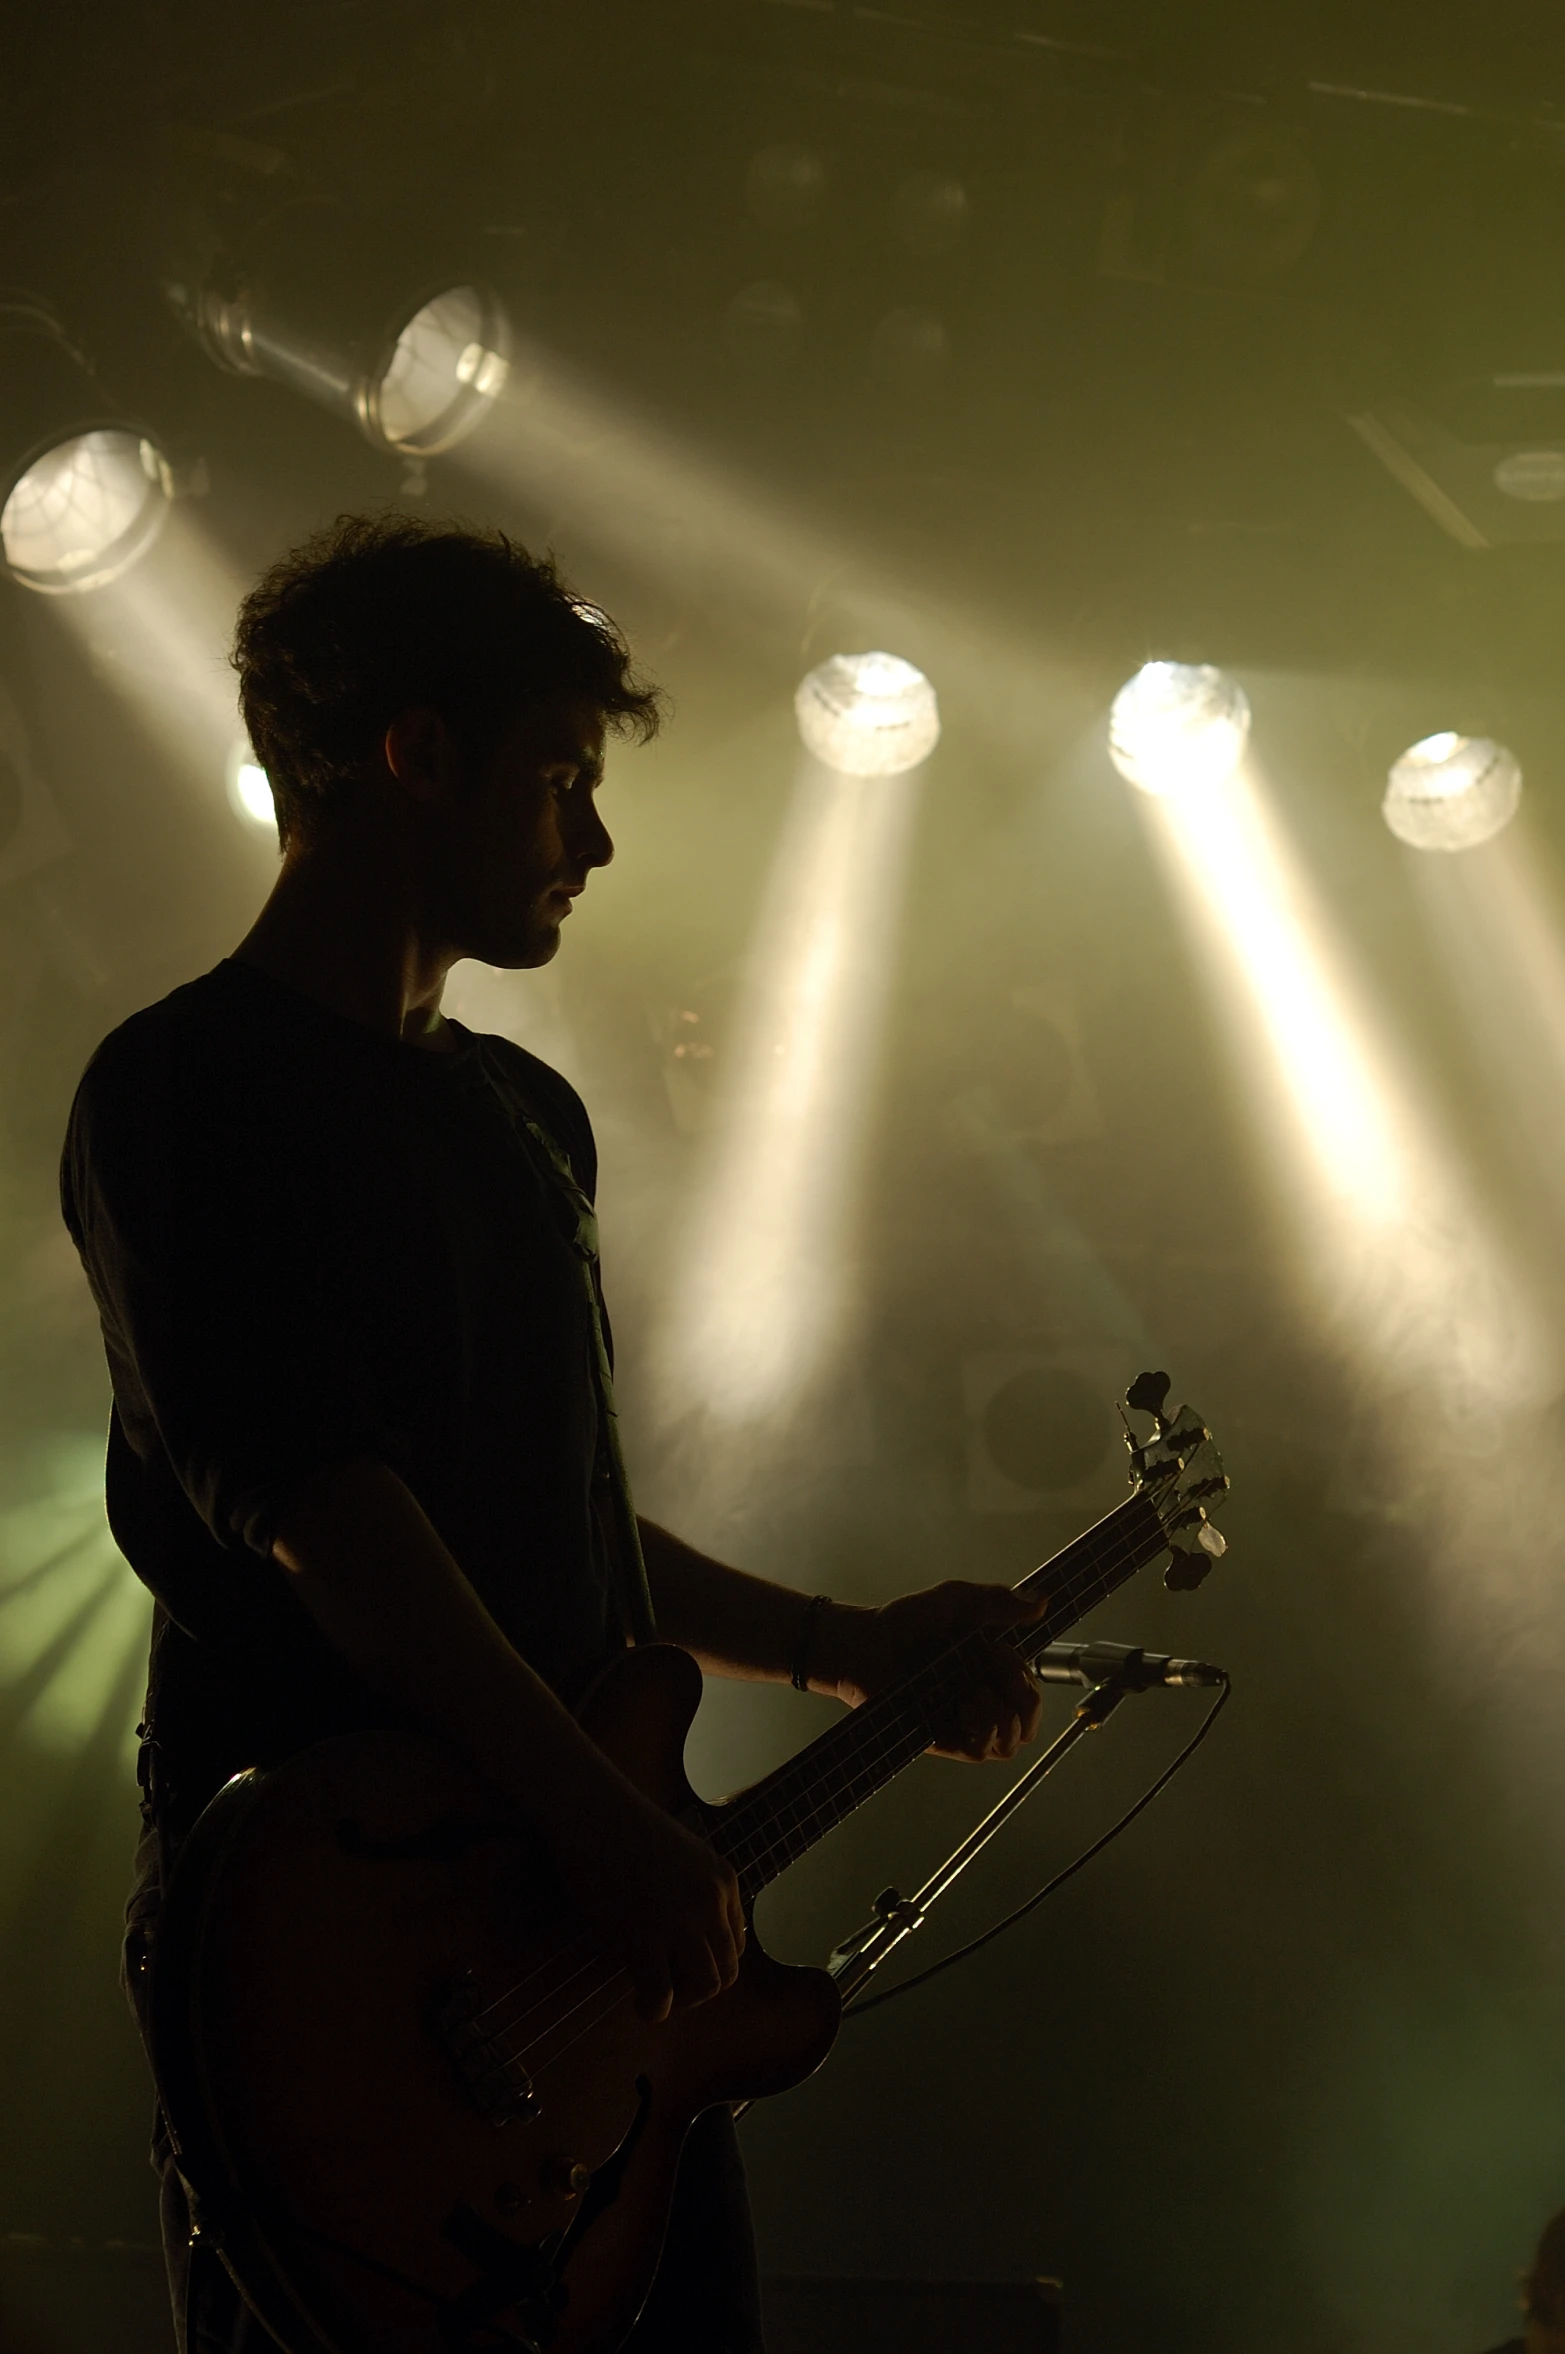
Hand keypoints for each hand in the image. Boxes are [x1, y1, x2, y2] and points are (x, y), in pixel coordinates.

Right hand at [562, 1775, 745, 2023]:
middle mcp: (712, 1901)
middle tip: (670, 1987)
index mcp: (724, 1880)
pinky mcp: (645, 1935)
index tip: (680, 1964)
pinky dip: (654, 2010)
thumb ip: (694, 1892)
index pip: (737, 1945)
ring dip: (682, 2001)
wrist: (594, 1810)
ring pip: (706, 1986)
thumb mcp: (683, 1856)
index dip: (709, 1963)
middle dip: (699, 1989)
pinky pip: (662, 1994)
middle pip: (727, 1971)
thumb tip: (685, 1940)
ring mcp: (681, 1919)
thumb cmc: (625, 1829)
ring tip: (656, 1996)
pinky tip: (640, 2005)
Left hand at [816, 1580, 1047, 1762]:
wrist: (862, 1643)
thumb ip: (997, 1601)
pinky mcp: (940, 1739)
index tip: (1003, 1651)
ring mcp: (960, 1721)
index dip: (1028, 1678)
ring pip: (1008, 1746)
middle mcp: (979, 1699)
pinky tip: (967, 1707)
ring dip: (1006, 1721)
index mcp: (987, 1671)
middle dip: (1028, 1703)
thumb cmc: (904, 1621)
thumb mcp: (955, 1600)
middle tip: (1005, 1678)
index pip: (1028, 1692)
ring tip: (979, 1694)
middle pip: (1028, 1725)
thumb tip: (1042, 1602)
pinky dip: (984, 1733)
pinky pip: (978, 1753)